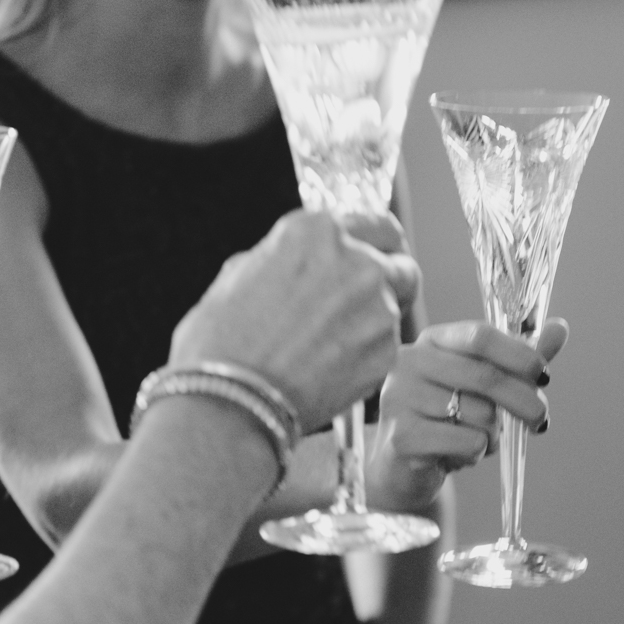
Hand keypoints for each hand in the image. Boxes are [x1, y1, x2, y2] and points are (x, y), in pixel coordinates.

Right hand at [170, 210, 417, 431]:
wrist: (230, 397)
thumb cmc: (222, 338)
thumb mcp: (244, 272)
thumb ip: (288, 258)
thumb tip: (306, 263)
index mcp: (319, 231)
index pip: (380, 227)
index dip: (381, 247)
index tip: (382, 261)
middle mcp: (358, 261)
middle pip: (402, 267)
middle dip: (390, 286)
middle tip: (364, 309)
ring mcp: (377, 307)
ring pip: (395, 311)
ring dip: (372, 324)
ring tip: (329, 349)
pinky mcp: (385, 351)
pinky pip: (386, 349)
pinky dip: (366, 359)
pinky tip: (329, 370)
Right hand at [368, 319, 568, 511]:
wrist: (402, 466)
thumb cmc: (446, 419)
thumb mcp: (482, 386)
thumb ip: (518, 358)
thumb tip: (560, 327)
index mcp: (432, 340)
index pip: (480, 336)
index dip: (520, 355)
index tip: (544, 376)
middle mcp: (410, 362)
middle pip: (485, 376)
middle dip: (525, 401)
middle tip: (540, 420)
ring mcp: (400, 398)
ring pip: (480, 415)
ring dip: (494, 434)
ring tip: (478, 440)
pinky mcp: (401, 436)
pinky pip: (467, 443)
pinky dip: (476, 453)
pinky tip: (458, 455)